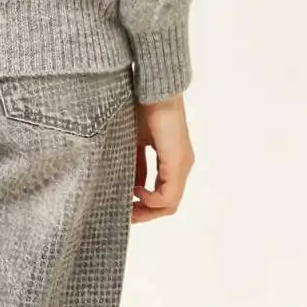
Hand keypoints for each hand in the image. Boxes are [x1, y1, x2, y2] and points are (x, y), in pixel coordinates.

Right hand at [132, 92, 194, 222]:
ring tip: (130, 211)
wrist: (155, 89)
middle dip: (145, 212)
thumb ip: (135, 161)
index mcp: (171, 158)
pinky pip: (168, 196)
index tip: (124, 205)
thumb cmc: (143, 107)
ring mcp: (181, 165)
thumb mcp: (134, 140)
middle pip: (167, 202)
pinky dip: (152, 200)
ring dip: (148, 210)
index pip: (161, 190)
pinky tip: (137, 192)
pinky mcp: (177, 163)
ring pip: (169, 202)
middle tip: (126, 216)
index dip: (143, 201)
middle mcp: (180, 165)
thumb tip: (127, 183)